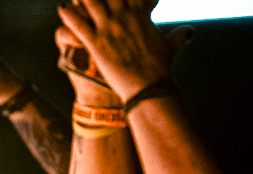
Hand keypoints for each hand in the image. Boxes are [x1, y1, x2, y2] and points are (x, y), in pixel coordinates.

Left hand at [57, 0, 190, 100]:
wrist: (148, 87)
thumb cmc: (160, 68)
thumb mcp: (171, 48)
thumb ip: (179, 36)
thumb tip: (190, 31)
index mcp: (140, 13)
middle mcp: (123, 16)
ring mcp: (109, 28)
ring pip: (91, 3)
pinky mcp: (96, 44)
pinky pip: (78, 25)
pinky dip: (68, 16)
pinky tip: (62, 10)